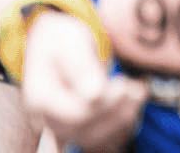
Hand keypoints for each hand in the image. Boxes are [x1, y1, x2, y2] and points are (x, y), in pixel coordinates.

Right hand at [22, 11, 147, 151]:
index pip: (76, 115)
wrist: (54, 44)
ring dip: (122, 119)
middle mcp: (45, 118)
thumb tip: (95, 94)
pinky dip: (118, 126)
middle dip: (116, 112)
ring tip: (139, 92)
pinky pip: (97, 137)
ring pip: (93, 139)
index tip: (123, 84)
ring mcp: (59, 125)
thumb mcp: (69, 43)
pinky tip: (132, 105)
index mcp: (39, 98)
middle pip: (84, 131)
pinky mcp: (75, 127)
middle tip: (136, 88)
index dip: (104, 105)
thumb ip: (81, 66)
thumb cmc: (61, 40)